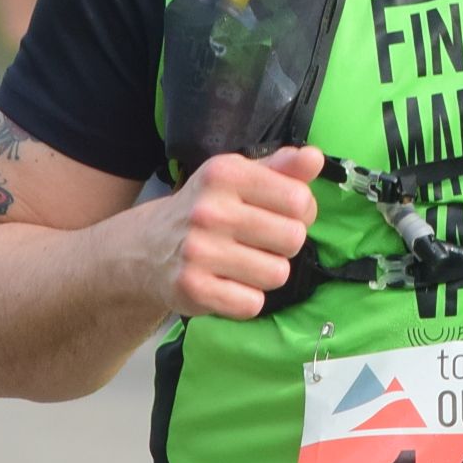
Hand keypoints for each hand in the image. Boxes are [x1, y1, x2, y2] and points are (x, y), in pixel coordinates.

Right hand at [145, 146, 325, 319]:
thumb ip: (282, 167)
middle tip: (260, 242)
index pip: (299, 199)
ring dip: (267, 273)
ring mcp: (198, 251)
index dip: (300, 212)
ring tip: (244, 263)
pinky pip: (252, 304)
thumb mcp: (239, 177)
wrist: (147, 247)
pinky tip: (228, 284)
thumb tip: (315, 158)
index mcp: (225, 174)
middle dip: (285, 244)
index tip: (281, 214)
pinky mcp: (193, 288)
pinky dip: (247, 299)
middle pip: (293, 238)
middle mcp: (209, 210)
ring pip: (277, 274)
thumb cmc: (208, 208)